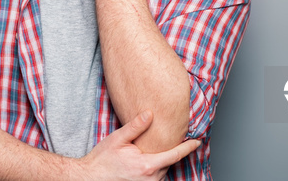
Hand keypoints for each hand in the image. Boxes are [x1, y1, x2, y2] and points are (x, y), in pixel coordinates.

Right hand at [78, 110, 199, 180]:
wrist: (89, 177)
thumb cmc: (102, 160)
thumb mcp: (118, 139)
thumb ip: (136, 126)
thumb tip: (150, 113)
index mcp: (147, 165)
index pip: (175, 155)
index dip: (188, 147)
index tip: (197, 141)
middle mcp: (150, 178)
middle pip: (169, 163)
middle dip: (172, 152)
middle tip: (175, 139)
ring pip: (163, 171)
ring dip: (163, 161)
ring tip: (157, 149)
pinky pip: (155, 178)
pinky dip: (156, 169)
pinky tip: (147, 161)